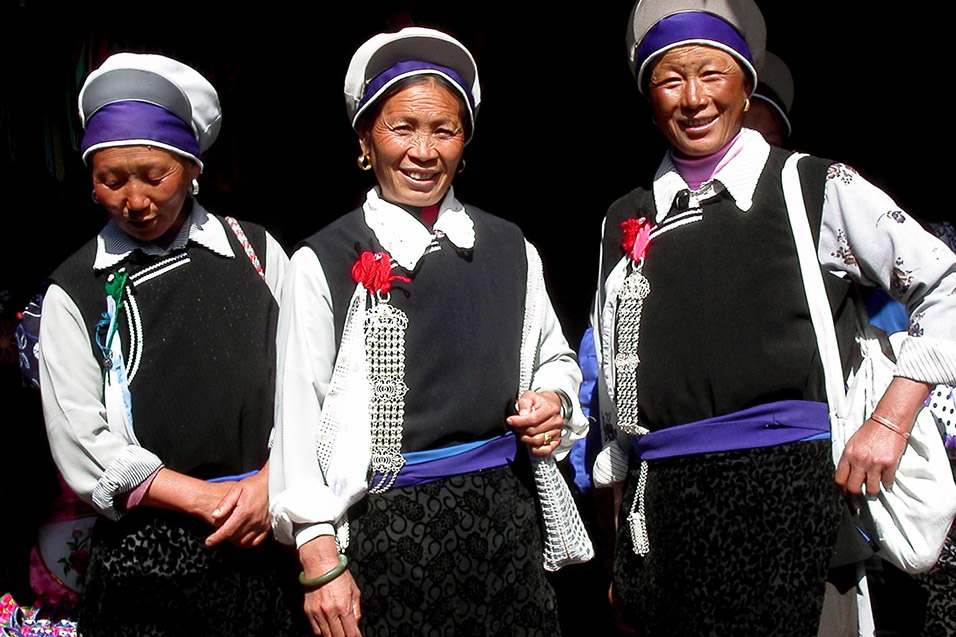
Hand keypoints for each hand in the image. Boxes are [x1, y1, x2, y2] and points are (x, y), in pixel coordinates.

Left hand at [205, 466, 270, 547]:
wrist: (273, 483)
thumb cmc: (254, 485)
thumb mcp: (237, 489)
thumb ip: (225, 503)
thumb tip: (214, 516)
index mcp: (244, 512)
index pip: (227, 531)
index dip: (216, 538)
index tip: (208, 542)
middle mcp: (254, 521)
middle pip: (234, 538)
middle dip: (224, 538)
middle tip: (219, 534)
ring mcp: (262, 525)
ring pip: (244, 542)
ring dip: (235, 541)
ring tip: (230, 534)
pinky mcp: (268, 527)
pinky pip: (256, 542)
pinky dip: (247, 543)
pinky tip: (242, 538)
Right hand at [300, 537, 361, 636]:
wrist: (320, 564)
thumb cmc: (338, 575)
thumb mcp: (354, 590)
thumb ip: (356, 609)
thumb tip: (356, 623)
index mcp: (343, 606)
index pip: (351, 631)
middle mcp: (330, 612)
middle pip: (338, 636)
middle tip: (348, 636)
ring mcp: (317, 613)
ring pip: (325, 635)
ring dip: (333, 636)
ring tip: (338, 634)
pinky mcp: (308, 612)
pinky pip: (315, 629)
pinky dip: (322, 632)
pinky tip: (328, 631)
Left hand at [506, 390, 562, 455]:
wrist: (551, 405)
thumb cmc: (539, 402)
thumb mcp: (529, 396)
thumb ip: (524, 403)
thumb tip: (522, 415)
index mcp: (550, 409)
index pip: (533, 419)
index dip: (519, 422)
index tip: (510, 420)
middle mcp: (556, 421)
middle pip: (533, 431)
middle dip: (521, 430)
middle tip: (516, 426)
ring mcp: (557, 432)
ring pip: (537, 441)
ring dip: (525, 438)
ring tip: (522, 432)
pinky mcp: (557, 441)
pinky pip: (545, 450)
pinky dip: (535, 449)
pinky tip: (529, 442)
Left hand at [834, 376, 930, 494]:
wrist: (888, 421)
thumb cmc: (871, 431)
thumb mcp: (853, 443)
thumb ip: (849, 458)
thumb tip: (847, 474)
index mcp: (848, 454)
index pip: (839, 478)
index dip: (842, 489)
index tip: (845, 492)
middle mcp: (859, 460)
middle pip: (853, 487)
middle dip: (855, 494)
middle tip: (859, 496)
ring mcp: (875, 463)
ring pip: (871, 489)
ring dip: (872, 492)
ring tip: (873, 491)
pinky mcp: (889, 464)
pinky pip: (887, 482)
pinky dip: (886, 483)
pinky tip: (885, 480)